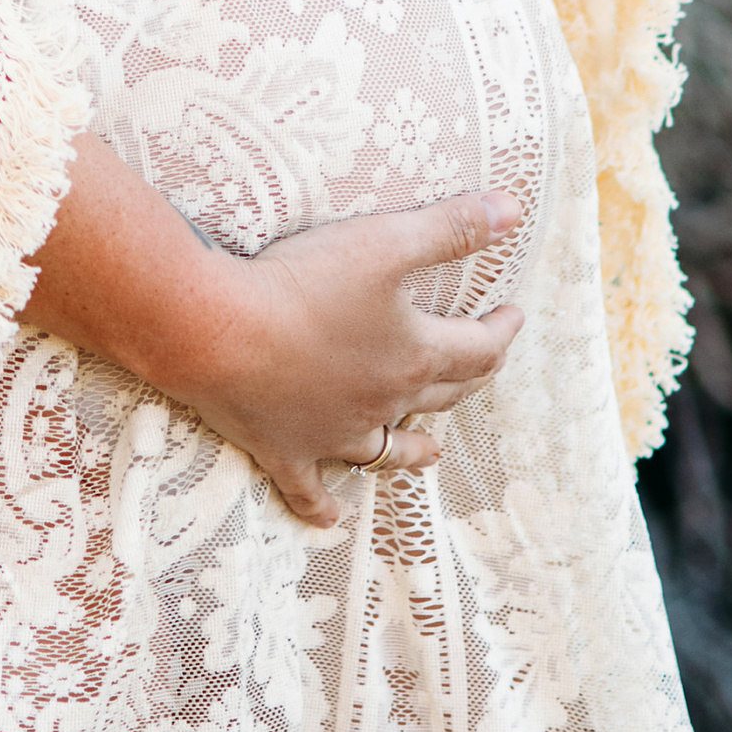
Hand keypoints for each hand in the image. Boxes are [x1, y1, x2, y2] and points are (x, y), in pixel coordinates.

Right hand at [173, 192, 525, 526]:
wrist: (218, 330)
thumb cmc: (303, 283)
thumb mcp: (385, 241)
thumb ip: (450, 228)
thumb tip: (513, 212)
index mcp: (413, 357)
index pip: (478, 349)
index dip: (501, 331)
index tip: (513, 314)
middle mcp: (382, 403)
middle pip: (440, 397)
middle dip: (468, 379)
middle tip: (481, 364)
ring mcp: (333, 433)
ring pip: (387, 450)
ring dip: (413, 450)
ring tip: (432, 452)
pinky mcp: (284, 449)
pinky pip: (308, 488)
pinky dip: (320, 505)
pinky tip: (330, 519)